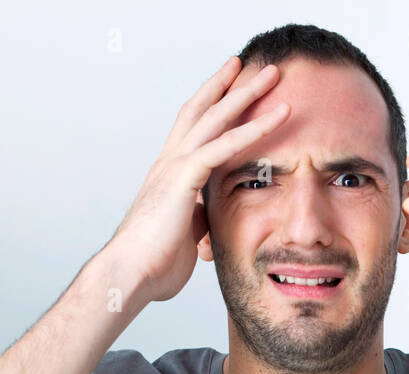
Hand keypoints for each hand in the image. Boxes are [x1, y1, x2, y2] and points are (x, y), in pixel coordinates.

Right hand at [106, 56, 290, 303]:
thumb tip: (207, 230)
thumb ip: (198, 223)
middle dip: (226, 84)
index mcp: (169, 175)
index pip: (193, 129)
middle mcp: (169, 162)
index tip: (229, 85)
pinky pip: (224, 146)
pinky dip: (255, 129)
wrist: (130, 275)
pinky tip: (278, 116)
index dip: (211, 105)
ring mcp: (174, 167)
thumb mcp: (185, 238)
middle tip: (249, 62)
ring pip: (215, 117)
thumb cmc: (153, 266)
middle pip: (201, 110)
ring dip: (246, 93)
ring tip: (272, 73)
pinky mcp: (183, 179)